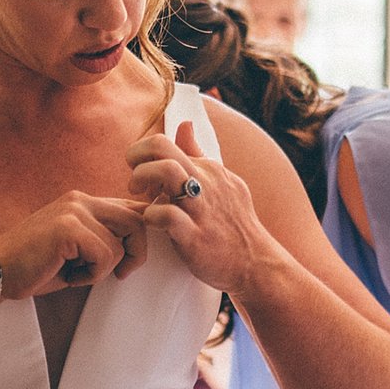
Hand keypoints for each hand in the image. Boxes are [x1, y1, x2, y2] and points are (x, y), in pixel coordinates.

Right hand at [0, 192, 151, 298]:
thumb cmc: (36, 267)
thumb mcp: (77, 249)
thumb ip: (103, 238)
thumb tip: (140, 244)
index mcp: (83, 201)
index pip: (133, 207)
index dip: (142, 235)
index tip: (129, 262)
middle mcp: (80, 199)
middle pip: (138, 219)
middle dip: (136, 252)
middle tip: (121, 274)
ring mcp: (73, 211)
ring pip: (120, 244)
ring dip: (104, 269)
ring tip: (77, 273)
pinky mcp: (68, 228)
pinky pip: (104, 255)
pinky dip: (92, 275)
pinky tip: (69, 276)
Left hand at [128, 122, 273, 293]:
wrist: (255, 264)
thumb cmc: (234, 224)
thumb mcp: (222, 182)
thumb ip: (198, 155)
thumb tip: (184, 124)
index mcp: (209, 168)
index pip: (166, 142)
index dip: (145, 154)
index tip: (141, 172)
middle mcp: (205, 182)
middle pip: (162, 147)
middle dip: (136, 157)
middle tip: (134, 181)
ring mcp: (201, 208)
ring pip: (167, 172)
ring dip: (143, 178)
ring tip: (138, 196)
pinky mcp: (195, 237)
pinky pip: (167, 216)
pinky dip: (151, 216)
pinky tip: (152, 223)